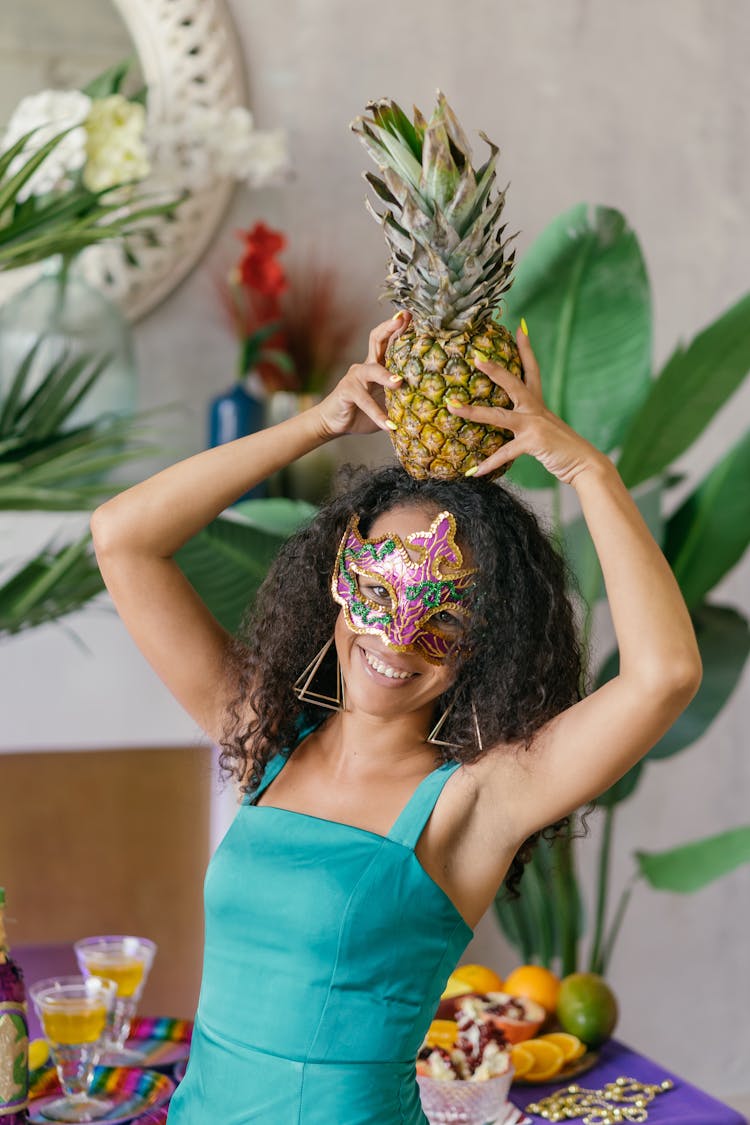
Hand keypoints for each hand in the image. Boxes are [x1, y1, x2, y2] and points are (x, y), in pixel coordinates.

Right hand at [315, 312, 409, 436]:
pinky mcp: (346, 391)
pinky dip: (378, 414)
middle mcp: (366, 366)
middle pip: (376, 339)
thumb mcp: (387, 402)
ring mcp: (354, 377)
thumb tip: (433, 400)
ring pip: (371, 370)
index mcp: (377, 365)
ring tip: (399, 382)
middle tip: (403, 320)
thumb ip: (402, 397)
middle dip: (389, 328)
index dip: (399, 327)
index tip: (411, 314)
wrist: (336, 424)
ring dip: (386, 376)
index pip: (388, 340)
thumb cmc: (363, 411)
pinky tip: (390, 425)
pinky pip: (364, 401)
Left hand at [447, 327, 605, 485]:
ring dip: (473, 412)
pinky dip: (490, 463)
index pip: (532, 370)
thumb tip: (514, 426)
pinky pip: (505, 452)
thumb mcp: (546, 431)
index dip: (526, 349)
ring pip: (498, 415)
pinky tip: (475, 472)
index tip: (520, 328)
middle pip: (513, 383)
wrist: (585, 465)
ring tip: (453, 407)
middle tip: (476, 356)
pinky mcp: (534, 441)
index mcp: (539, 404)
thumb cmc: (564, 450)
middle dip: (494, 369)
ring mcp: (534, 424)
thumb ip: (529, 426)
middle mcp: (536, 409)